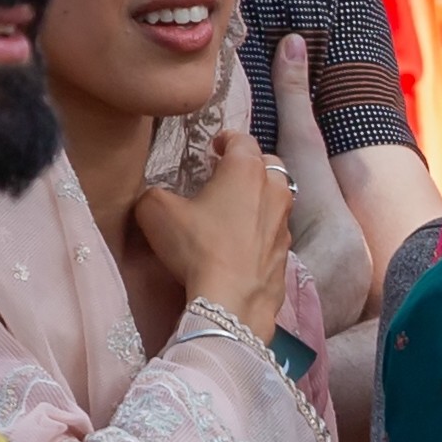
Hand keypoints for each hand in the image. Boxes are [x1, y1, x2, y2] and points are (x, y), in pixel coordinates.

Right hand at [132, 121, 301, 346]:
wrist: (231, 302)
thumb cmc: (196, 248)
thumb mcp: (156, 211)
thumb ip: (154, 194)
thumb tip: (157, 196)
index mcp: (246, 170)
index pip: (242, 139)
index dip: (225, 139)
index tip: (213, 147)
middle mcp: (274, 191)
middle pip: (268, 166)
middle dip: (250, 165)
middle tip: (227, 175)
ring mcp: (285, 226)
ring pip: (278, 200)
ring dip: (261, 198)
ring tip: (237, 209)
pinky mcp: (287, 257)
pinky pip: (275, 234)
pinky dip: (263, 231)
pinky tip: (244, 244)